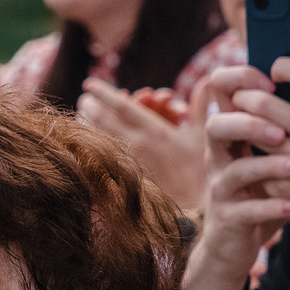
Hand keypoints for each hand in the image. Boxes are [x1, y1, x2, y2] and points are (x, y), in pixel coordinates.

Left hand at [78, 77, 207, 210]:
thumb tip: (207, 80)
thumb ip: (198, 106)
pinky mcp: (121, 176)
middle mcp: (136, 144)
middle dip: (89, 104)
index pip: (121, 105)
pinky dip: (91, 142)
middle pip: (102, 118)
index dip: (103, 91)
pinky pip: (99, 155)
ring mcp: (126, 162)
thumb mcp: (200, 136)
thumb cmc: (197, 171)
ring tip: (82, 114)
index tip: (89, 83)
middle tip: (84, 98)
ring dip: (86, 122)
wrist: (192, 209)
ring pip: (96, 136)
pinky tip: (86, 137)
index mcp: (155, 131)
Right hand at [177, 65, 289, 289]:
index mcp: (234, 130)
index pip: (221, 90)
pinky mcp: (229, 218)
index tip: (274, 82)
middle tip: (285, 130)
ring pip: (233, 169)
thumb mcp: (279, 151)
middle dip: (249, 122)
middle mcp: (221, 155)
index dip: (240, 79)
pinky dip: (273, 207)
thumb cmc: (270, 188)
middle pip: (217, 125)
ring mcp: (222, 187)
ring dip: (266, 165)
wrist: (243, 241)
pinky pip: (246, 210)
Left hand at [254, 54, 289, 267]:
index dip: (281, 66)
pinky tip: (250, 155)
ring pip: (255, 130)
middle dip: (247, 96)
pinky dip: (251, 155)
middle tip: (243, 98)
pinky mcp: (287, 187)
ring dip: (243, 124)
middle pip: (267, 101)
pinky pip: (256, 161)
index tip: (273, 71)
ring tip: (243, 122)